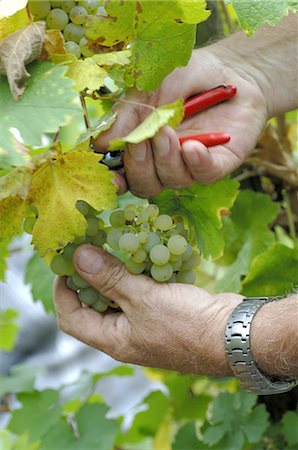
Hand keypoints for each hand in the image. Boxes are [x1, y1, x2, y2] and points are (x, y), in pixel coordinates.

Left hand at [54, 244, 242, 374]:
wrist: (233, 333)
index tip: (65, 263)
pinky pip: (144, 289)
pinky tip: (143, 251)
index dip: (63, 291)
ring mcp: (147, 322)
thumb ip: (109, 278)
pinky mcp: (165, 309)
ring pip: (121, 294)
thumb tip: (79, 257)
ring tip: (113, 243)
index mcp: (114, 340)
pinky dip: (140, 271)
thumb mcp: (142, 299)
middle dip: (89, 276)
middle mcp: (127, 334)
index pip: (71, 319)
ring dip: (116, 271)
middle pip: (95, 304)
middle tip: (89, 246)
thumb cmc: (186, 324)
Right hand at [94, 48, 267, 196]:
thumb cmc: (188, 76)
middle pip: (145, 184)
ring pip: (172, 180)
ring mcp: (191, 165)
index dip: (114, 180)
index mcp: (143, 146)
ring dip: (165, 159)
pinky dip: (196, 162)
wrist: (232, 69)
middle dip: (139, 166)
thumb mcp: (151, 87)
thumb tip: (102, 144)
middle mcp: (164, 161)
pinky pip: (205, 174)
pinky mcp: (219, 163)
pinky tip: (194, 146)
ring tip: (168, 131)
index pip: (124, 173)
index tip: (110, 176)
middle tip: (141, 140)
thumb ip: (129, 115)